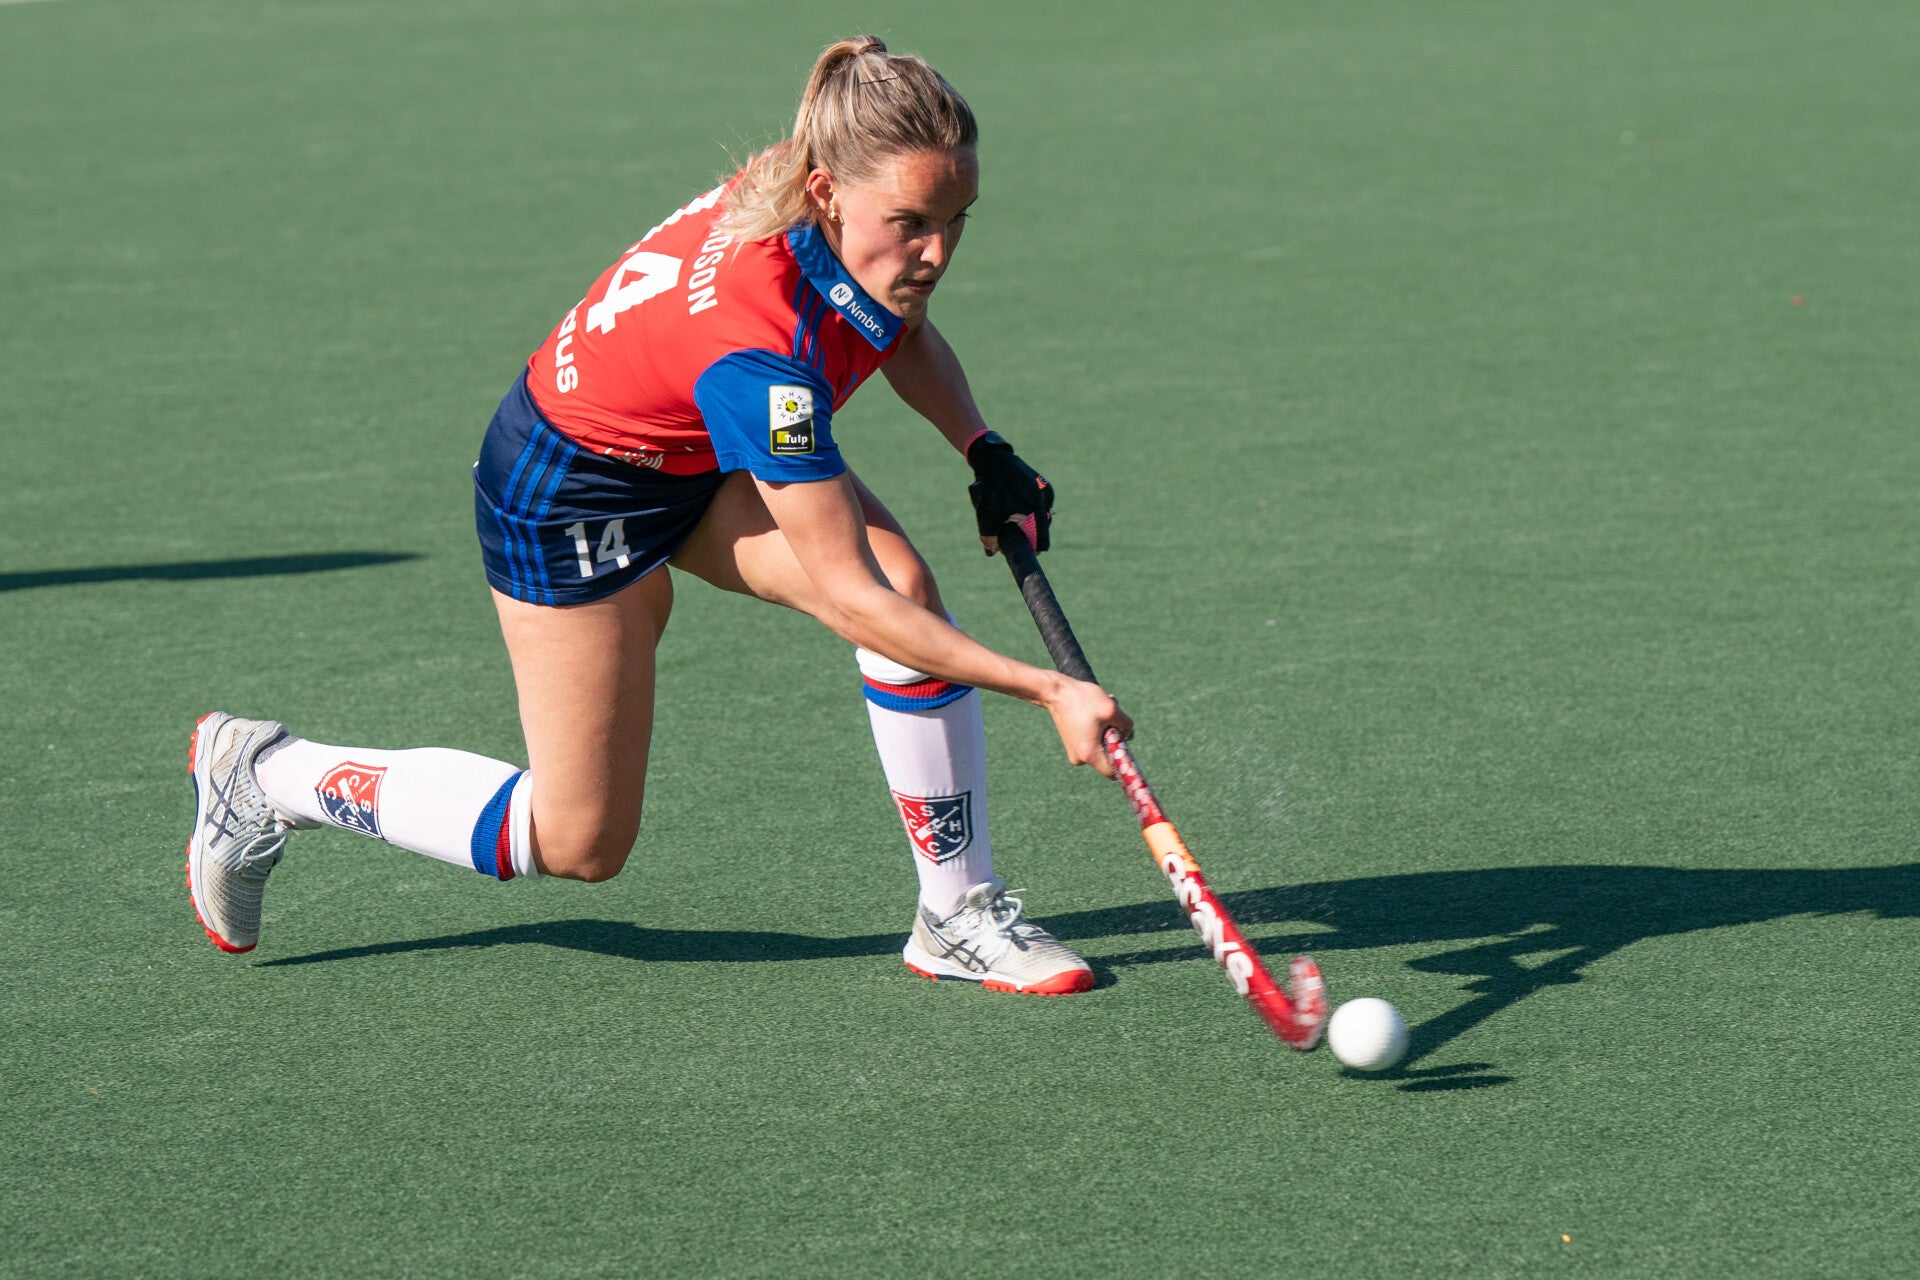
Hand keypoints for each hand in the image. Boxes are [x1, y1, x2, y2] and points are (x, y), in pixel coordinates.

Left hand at [967, 431, 1052, 554]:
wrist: (994, 459)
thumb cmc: (991, 485)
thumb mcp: (986, 511)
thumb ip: (989, 533)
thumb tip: (992, 551)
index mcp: (1036, 507)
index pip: (1041, 540)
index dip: (1030, 549)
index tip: (1020, 551)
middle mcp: (1045, 500)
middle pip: (1040, 530)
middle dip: (1025, 534)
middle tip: (1007, 530)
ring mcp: (1046, 493)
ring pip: (1039, 519)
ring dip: (1026, 522)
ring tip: (1008, 514)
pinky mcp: (1044, 487)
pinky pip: (1038, 507)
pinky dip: (1027, 511)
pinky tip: (1014, 505)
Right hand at [1042, 674, 1132, 779]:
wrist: (1055, 691)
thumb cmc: (1082, 699)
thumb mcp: (1112, 709)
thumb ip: (1127, 725)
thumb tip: (1128, 736)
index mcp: (1090, 755)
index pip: (1113, 773)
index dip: (1124, 763)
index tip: (1127, 746)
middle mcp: (1080, 758)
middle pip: (1108, 756)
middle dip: (1114, 739)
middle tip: (1110, 720)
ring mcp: (1074, 752)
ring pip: (1101, 746)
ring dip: (1107, 730)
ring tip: (1099, 711)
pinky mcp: (1072, 744)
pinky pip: (1092, 741)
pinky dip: (1097, 728)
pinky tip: (1092, 712)